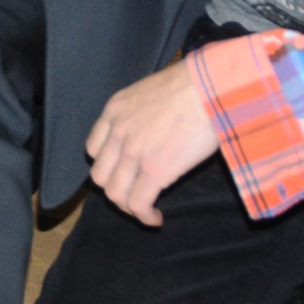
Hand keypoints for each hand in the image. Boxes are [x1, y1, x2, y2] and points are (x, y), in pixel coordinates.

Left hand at [84, 60, 220, 225]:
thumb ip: (142, 113)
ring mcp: (133, 152)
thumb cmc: (194, 85)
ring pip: (114, 193)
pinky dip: (144, 217)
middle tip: (136, 196)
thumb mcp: (152, 92)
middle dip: (116, 190)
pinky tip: (156, 218)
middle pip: (100, 176)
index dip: (107, 166)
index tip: (124, 174)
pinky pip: (137, 203)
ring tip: (146, 212)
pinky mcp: (154, 169)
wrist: (210, 86)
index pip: (93, 149)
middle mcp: (117, 131)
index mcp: (115, 110)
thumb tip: (155, 130)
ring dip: (128, 208)